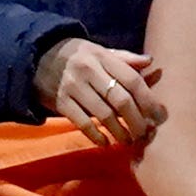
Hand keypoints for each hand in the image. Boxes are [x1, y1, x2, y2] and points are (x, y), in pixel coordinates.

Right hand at [33, 33, 168, 148]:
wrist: (36, 57)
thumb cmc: (76, 56)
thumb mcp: (99, 52)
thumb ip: (124, 59)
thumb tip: (151, 62)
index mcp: (103, 57)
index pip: (132, 80)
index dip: (148, 100)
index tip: (159, 116)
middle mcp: (89, 70)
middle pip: (121, 100)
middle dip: (137, 121)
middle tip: (144, 134)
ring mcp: (73, 87)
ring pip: (103, 114)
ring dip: (120, 132)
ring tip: (128, 141)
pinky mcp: (60, 102)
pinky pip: (82, 123)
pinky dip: (96, 136)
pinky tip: (105, 142)